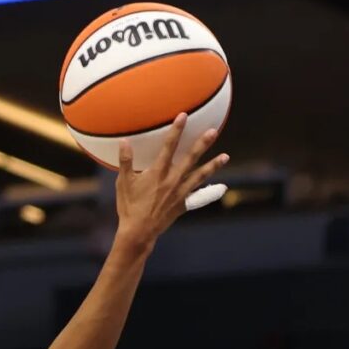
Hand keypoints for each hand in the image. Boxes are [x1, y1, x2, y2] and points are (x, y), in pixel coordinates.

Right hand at [111, 117, 229, 246]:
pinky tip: (221, 187)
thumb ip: (126, 161)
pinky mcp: (183, 204)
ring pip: (200, 176)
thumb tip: (124, 142)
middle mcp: (172, 180)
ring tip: (225, 157)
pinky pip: (198, 196)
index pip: (169, 146)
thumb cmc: (129, 207)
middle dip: (202, 144)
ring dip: (213, 165)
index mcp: (158, 172)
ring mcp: (180, 193)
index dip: (176, 130)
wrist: (139, 232)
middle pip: (190, 158)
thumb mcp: (123, 183)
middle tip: (213, 131)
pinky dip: (210, 192)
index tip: (183, 116)